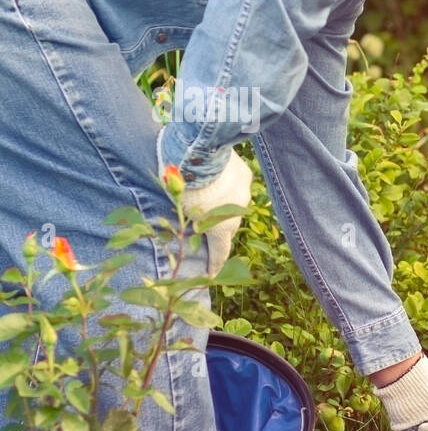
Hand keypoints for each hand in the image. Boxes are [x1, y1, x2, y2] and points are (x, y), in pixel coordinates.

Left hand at [177, 150, 251, 276]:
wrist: (199, 154)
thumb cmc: (183, 187)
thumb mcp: (179, 211)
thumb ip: (189, 223)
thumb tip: (190, 229)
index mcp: (221, 228)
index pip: (220, 253)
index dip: (215, 265)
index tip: (212, 275)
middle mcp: (236, 214)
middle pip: (228, 226)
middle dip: (217, 227)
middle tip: (203, 222)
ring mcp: (244, 193)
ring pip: (233, 203)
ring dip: (222, 202)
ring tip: (206, 191)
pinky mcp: (245, 174)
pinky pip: (235, 182)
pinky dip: (226, 182)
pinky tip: (214, 173)